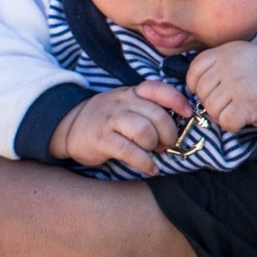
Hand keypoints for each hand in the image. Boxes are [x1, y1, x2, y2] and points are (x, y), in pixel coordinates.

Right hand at [53, 82, 192, 173]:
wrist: (69, 126)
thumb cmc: (108, 119)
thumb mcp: (126, 105)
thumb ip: (149, 108)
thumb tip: (180, 124)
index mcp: (131, 93)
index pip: (157, 89)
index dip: (176, 100)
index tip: (187, 114)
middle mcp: (122, 104)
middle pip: (156, 115)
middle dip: (169, 133)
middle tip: (168, 144)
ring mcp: (110, 121)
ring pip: (144, 131)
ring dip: (155, 146)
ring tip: (155, 152)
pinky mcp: (101, 140)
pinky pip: (129, 151)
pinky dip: (145, 162)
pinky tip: (151, 168)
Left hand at [186, 43, 256, 133]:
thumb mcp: (238, 55)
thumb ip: (215, 64)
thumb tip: (192, 89)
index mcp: (224, 52)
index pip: (194, 72)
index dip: (198, 86)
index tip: (213, 90)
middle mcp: (229, 66)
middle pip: (201, 93)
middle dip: (212, 102)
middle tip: (231, 102)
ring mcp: (237, 85)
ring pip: (211, 109)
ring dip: (223, 115)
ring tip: (239, 108)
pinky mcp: (247, 104)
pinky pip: (226, 121)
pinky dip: (233, 125)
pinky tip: (244, 117)